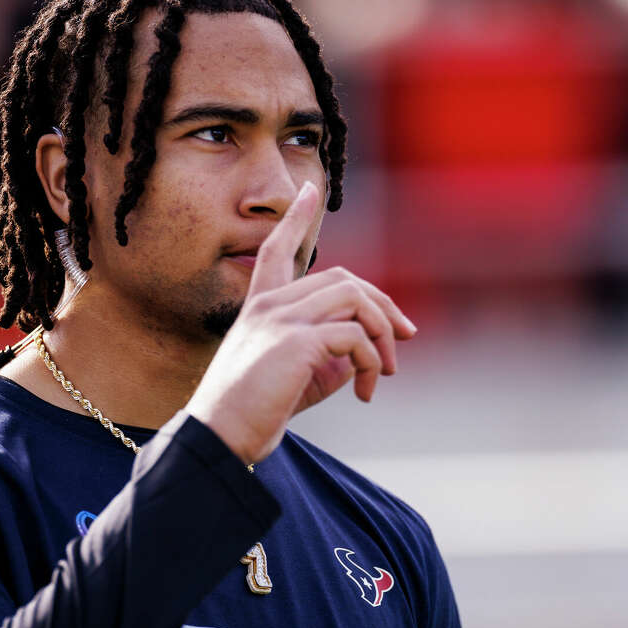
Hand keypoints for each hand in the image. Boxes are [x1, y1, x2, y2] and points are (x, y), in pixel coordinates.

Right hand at [185, 182, 416, 464]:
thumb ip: (329, 357)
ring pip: (355, 299)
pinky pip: (355, 336)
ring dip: (383, 334)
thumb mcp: (298, 378)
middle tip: (406, 337)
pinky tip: (365, 391)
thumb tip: (367, 351)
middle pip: (343, 279)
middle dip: (384, 305)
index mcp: (260, 309)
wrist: (222, 438)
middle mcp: (269, 306)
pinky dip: (370, 361)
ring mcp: (280, 320)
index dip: (295, 218)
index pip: (276, 250)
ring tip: (384, 371)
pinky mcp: (296, 342)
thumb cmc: (255, 414)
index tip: (310, 189)